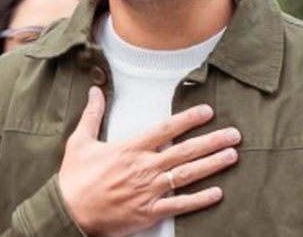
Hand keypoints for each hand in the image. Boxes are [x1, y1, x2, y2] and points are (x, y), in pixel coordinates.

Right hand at [58, 86, 240, 235]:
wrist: (68, 212)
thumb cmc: (74, 178)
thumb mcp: (79, 141)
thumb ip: (92, 115)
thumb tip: (95, 90)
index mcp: (129, 149)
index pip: (165, 129)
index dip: (188, 119)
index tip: (207, 111)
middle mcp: (143, 167)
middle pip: (185, 151)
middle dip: (212, 141)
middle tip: (234, 134)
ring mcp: (148, 191)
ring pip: (187, 175)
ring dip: (212, 165)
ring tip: (232, 155)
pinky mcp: (148, 212)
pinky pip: (179, 205)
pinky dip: (199, 199)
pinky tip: (217, 192)